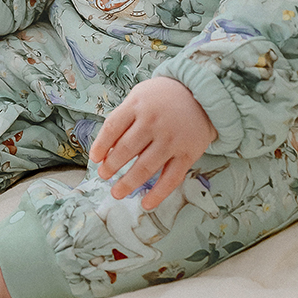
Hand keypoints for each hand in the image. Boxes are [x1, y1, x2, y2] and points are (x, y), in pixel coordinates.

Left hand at [89, 77, 217, 210]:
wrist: (203, 94)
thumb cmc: (164, 97)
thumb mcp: (140, 96)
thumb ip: (124, 117)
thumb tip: (107, 149)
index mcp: (137, 105)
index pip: (112, 128)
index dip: (100, 146)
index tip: (95, 159)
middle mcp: (153, 122)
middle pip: (126, 149)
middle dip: (111, 166)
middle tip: (103, 176)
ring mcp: (171, 139)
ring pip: (145, 167)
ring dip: (128, 183)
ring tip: (117, 192)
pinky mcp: (187, 153)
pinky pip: (171, 178)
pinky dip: (158, 194)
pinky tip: (146, 203)